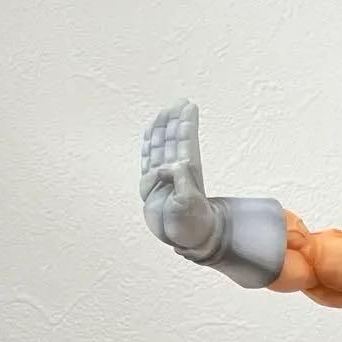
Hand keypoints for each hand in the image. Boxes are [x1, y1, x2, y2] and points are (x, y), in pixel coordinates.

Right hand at [139, 99, 216, 250]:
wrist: (186, 239)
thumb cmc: (192, 226)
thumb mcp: (190, 205)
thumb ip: (183, 183)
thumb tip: (174, 164)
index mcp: (187, 175)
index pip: (186, 144)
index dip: (186, 126)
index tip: (190, 108)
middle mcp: (176, 172)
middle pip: (173, 141)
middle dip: (175, 121)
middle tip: (180, 102)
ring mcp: (164, 177)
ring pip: (161, 146)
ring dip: (164, 128)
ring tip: (168, 110)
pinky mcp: (153, 184)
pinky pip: (149, 158)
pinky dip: (149, 144)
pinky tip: (151, 131)